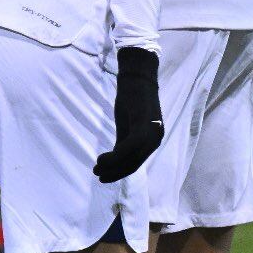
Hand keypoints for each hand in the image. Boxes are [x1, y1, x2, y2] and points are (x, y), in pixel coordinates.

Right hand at [95, 46, 162, 182]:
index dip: (119, 172)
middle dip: (115, 172)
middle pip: (134, 163)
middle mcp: (155, 140)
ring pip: (132, 158)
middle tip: (98, 174)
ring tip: (97, 167)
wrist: (136, 77)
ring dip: (113, 166)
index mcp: (152, 140)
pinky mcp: (145, 125)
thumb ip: (124, 140)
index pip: (136, 163)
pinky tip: (103, 157)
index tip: (103, 175)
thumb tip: (116, 158)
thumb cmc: (131, 98)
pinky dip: (116, 155)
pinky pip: (130, 146)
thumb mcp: (126, 123)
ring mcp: (152, 133)